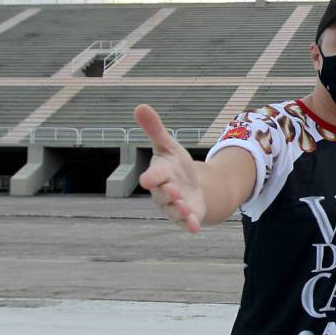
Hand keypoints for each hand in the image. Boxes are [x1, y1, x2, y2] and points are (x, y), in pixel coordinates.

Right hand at [134, 104, 206, 233]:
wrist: (191, 187)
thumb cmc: (175, 166)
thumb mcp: (169, 146)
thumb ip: (155, 130)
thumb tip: (140, 106)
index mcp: (159, 175)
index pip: (153, 176)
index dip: (152, 177)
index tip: (148, 179)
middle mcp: (164, 193)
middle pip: (163, 194)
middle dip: (168, 193)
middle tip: (175, 191)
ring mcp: (174, 207)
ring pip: (174, 210)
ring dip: (179, 210)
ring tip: (186, 207)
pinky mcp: (187, 217)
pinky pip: (186, 223)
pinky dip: (189, 225)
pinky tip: (195, 228)